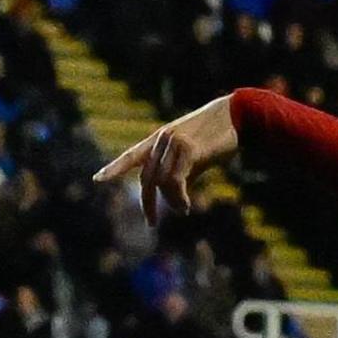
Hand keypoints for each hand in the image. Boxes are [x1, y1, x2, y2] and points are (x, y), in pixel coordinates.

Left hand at [90, 96, 241, 225]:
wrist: (240, 115)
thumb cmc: (220, 136)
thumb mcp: (195, 154)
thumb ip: (181, 171)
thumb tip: (174, 197)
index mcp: (160, 138)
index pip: (132, 155)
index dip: (115, 168)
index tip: (97, 179)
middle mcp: (162, 138)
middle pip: (146, 178)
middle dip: (147, 203)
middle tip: (151, 222)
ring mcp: (173, 142)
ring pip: (161, 183)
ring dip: (171, 202)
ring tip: (183, 209)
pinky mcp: (187, 149)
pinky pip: (174, 182)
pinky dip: (178, 199)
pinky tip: (185, 207)